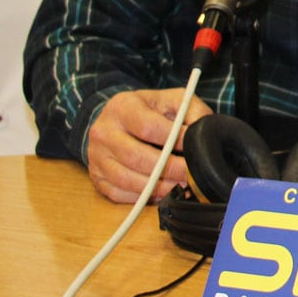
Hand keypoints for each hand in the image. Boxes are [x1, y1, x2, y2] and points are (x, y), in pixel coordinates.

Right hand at [85, 87, 213, 203]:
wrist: (117, 118)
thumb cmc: (150, 109)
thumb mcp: (172, 99)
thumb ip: (191, 110)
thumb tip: (201, 129)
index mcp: (122, 107)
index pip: (148, 128)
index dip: (174, 141)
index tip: (193, 149)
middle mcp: (103, 132)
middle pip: (136, 157)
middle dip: (168, 169)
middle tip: (190, 175)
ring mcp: (96, 156)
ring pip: (126, 179)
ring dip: (157, 187)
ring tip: (180, 186)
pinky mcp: (96, 176)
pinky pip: (118, 193)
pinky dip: (141, 197)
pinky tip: (161, 193)